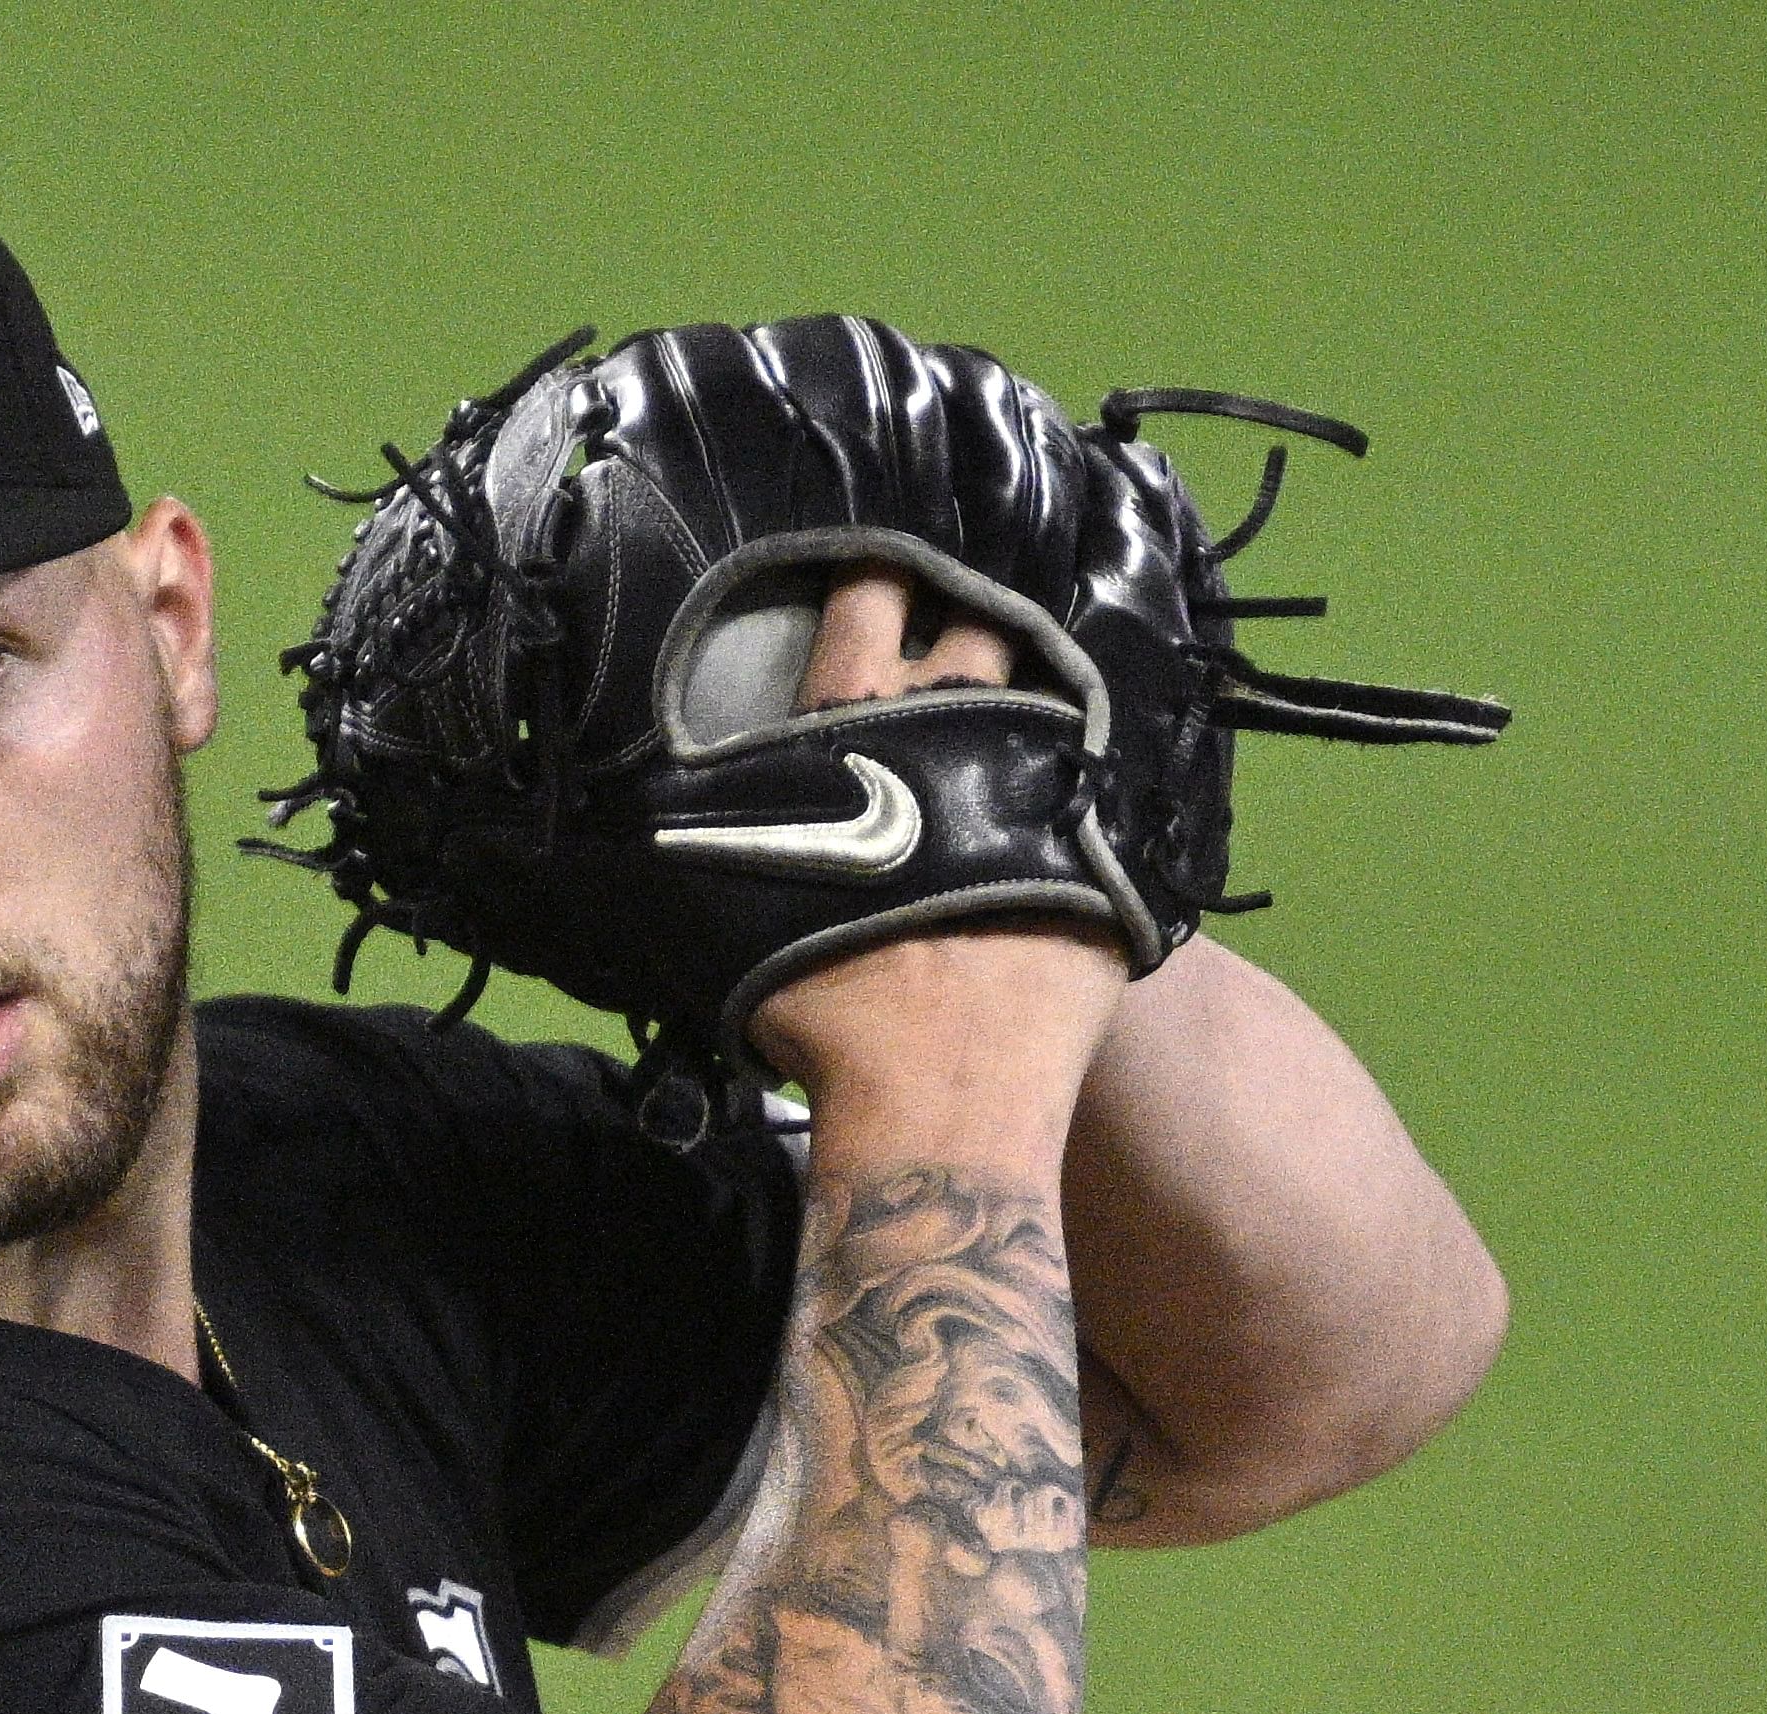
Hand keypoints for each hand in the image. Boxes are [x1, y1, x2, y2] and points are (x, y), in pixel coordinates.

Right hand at [744, 572, 1126, 1117]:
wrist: (939, 1096)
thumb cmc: (821, 1011)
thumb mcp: (728, 914)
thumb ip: (714, 839)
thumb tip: (656, 810)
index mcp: (855, 727)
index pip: (863, 606)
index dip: (873, 576)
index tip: (883, 564)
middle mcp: (957, 731)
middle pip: (972, 626)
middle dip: (970, 605)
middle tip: (970, 601)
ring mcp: (1044, 781)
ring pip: (1051, 686)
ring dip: (1039, 676)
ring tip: (1036, 673)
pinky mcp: (1108, 846)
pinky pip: (1110, 781)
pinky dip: (1098, 768)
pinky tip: (1096, 768)